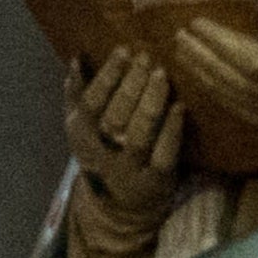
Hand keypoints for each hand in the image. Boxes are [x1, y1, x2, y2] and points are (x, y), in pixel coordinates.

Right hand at [63, 50, 182, 257]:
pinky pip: (163, 154)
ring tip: (162, 74)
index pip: (91, 102)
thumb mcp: (81, 128)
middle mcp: (102, 152)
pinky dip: (171, 130)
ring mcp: (128, 168)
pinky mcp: (155, 180)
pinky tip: (180, 107)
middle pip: (115, 115)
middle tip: (147, 57)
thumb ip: (76, 94)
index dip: (107, 77)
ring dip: (150, 102)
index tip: (124, 51)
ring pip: (138, 133)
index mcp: (82, 134)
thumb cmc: (102, 153)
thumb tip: (77, 58)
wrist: (117, 207)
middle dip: (131, 83)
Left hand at [167, 0, 257, 149]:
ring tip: (188, 60)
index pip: (249, 60)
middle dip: (203, 62)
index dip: (217, 44)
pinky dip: (227, 100)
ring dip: (209, 82)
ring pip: (239, 105)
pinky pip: (252, 116)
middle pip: (235, 85)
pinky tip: (213, 86)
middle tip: (179, 39)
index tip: (195, 23)